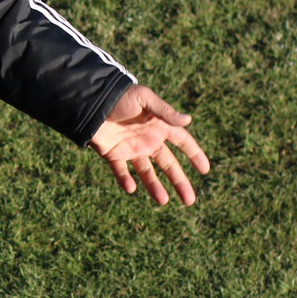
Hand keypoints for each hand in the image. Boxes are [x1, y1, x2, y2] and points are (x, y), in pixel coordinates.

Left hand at [90, 85, 210, 205]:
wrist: (90, 100)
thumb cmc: (119, 96)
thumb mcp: (144, 99)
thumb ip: (164, 111)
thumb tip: (188, 119)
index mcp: (159, 126)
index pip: (182, 142)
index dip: (194, 154)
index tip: (205, 170)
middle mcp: (148, 139)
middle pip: (168, 164)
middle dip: (179, 181)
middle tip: (189, 200)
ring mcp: (131, 148)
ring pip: (147, 172)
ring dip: (154, 186)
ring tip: (163, 201)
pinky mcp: (113, 154)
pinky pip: (120, 171)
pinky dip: (125, 180)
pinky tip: (131, 188)